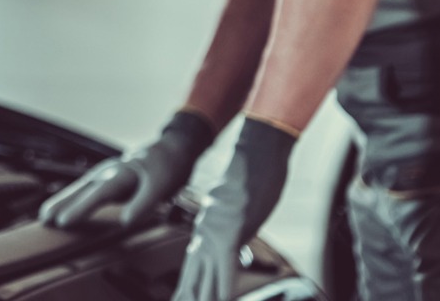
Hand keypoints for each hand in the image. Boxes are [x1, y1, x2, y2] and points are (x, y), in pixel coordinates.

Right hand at [40, 109, 214, 229]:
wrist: (173, 147)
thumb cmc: (168, 167)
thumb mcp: (162, 186)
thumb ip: (144, 203)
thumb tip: (124, 222)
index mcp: (122, 173)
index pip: (98, 194)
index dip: (80, 208)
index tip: (63, 222)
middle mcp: (110, 171)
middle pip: (83, 189)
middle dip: (63, 203)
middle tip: (44, 218)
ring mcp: (107, 171)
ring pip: (81, 186)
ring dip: (64, 200)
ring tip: (46, 214)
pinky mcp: (109, 175)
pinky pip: (87, 187)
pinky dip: (74, 196)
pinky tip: (66, 204)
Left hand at [173, 117, 295, 300]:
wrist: (255, 152)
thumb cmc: (251, 176)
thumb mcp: (237, 208)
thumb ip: (230, 227)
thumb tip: (231, 241)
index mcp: (206, 232)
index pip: (191, 271)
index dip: (184, 292)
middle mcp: (206, 236)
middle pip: (191, 280)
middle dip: (185, 299)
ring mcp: (217, 235)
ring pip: (204, 280)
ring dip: (200, 299)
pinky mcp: (231, 232)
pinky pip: (225, 269)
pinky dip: (222, 290)